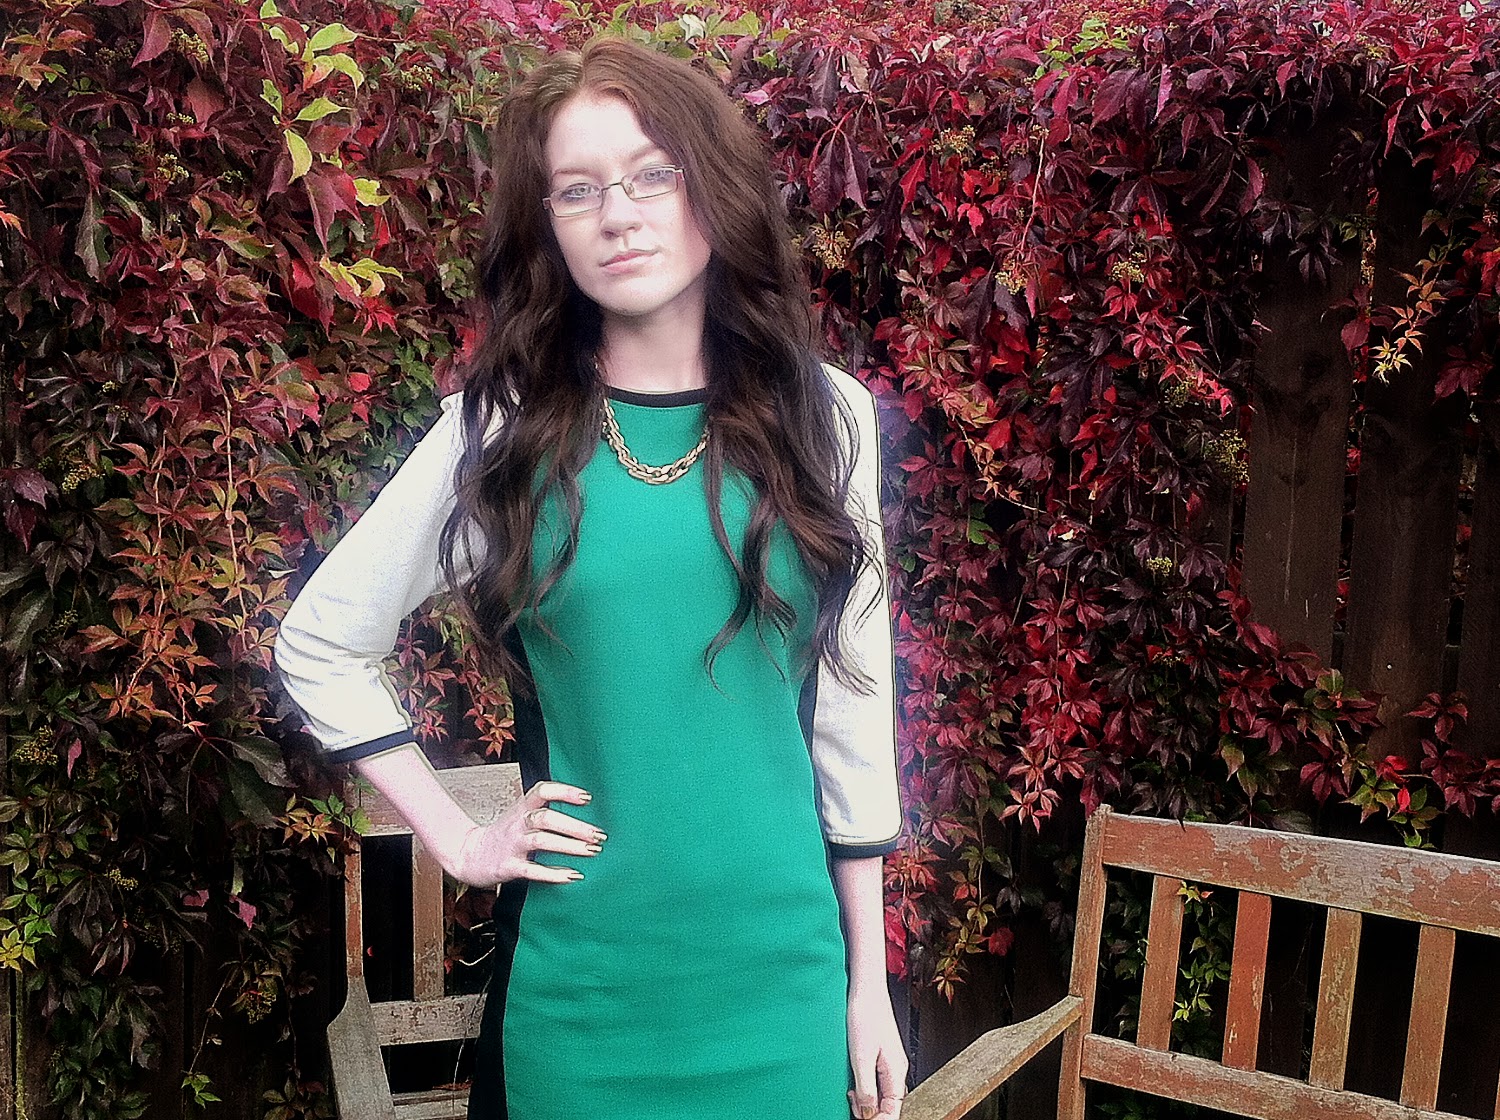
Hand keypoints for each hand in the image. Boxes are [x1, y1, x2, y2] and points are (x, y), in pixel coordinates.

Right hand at [449, 780, 602, 886]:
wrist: (470, 855)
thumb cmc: (506, 835)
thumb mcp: (522, 816)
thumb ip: (545, 811)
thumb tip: (587, 811)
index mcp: (523, 807)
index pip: (542, 791)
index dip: (564, 792)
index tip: (587, 798)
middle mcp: (518, 823)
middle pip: (546, 818)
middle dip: (575, 826)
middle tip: (599, 835)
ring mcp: (512, 845)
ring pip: (542, 841)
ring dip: (570, 846)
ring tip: (592, 851)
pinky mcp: (508, 867)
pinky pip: (532, 870)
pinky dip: (554, 873)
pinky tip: (573, 875)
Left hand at [847, 986, 907, 1118]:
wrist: (866, 989)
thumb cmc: (865, 1015)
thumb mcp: (861, 1057)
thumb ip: (866, 1087)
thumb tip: (867, 1113)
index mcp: (896, 1072)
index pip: (893, 1111)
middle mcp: (896, 1069)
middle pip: (888, 1105)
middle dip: (870, 1112)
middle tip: (851, 1105)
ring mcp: (889, 1062)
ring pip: (882, 1094)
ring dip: (866, 1100)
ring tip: (849, 1095)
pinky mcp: (880, 1055)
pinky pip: (876, 1081)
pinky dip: (864, 1088)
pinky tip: (852, 1084)